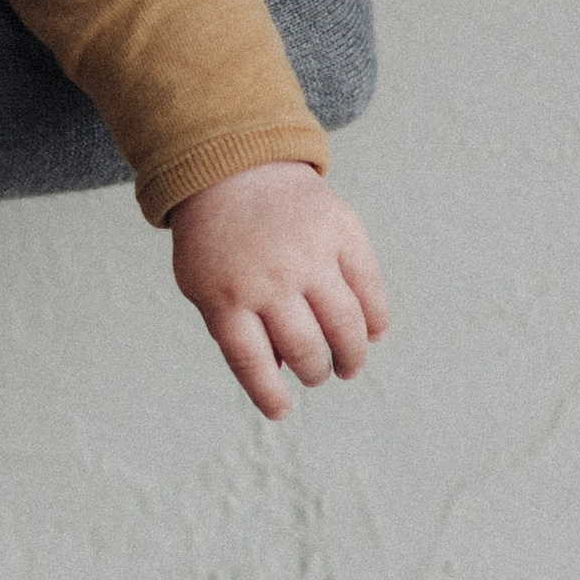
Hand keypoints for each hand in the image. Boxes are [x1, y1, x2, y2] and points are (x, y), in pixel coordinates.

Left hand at [169, 160, 388, 420]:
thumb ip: (236, 330)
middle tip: (318, 374)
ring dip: (350, 356)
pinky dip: (375, 321)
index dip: (269, 394)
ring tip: (347, 366)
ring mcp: (308, 255)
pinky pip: (369, 290)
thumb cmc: (217, 240)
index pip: (252, 363)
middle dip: (315, 371)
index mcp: (225, 295)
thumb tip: (284, 376)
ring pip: (344, 327)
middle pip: (305, 349)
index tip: (283, 411)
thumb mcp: (204, 285)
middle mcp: (269, 278)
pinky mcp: (341, 233)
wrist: (232, 168)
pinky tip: (371, 335)